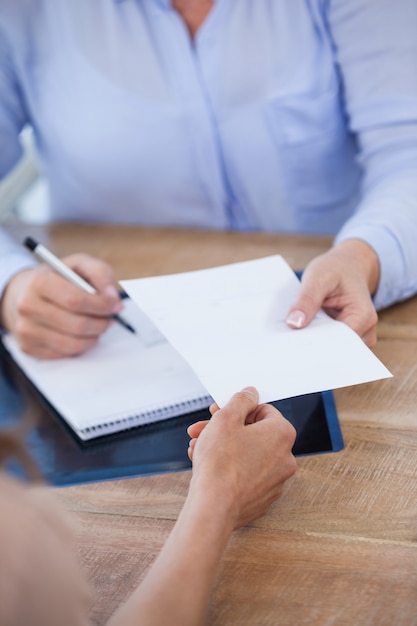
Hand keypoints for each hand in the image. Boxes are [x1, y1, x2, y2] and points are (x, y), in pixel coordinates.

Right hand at [0, 253, 122, 358]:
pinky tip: (82, 334)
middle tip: (110, 318)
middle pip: (77, 325)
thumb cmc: (58, 278)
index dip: (102, 305)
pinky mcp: (28, 347)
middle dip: (101, 323)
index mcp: (39, 282)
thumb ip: (100, 273)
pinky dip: (80, 346)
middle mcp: (28, 306)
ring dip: (94, 337)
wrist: (25, 293)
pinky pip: (65, 354)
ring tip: (99, 326)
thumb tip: (112, 296)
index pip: (76, 301)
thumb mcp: (79, 264)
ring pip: (73, 344)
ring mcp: (26, 329)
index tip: (116, 305)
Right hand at [187, 387, 296, 529]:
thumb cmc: (220, 462)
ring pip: (247, 455)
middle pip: (253, 434)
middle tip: (203, 430)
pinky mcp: (263, 499)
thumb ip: (241, 400)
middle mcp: (286, 458)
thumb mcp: (226, 418)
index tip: (218, 414)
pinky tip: (207, 468)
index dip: (237, 410)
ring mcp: (275, 481)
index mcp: (282, 434)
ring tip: (198, 449)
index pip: (262, 410)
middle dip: (225, 430)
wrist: (213, 508)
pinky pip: (246, 476)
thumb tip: (251, 393)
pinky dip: (229, 469)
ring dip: (223, 448)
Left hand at [286, 239, 379, 346]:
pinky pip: (328, 345)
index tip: (292, 344)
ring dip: (312, 342)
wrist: (347, 266)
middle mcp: (365, 332)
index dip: (315, 343)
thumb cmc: (336, 269)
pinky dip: (314, 339)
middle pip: (335, 349)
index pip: (338, 342)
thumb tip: (294, 324)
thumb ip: (307, 300)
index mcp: (363, 316)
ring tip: (294, 334)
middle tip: (287, 340)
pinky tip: (301, 333)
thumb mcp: (318, 277)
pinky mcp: (346, 339)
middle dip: (312, 345)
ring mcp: (357, 338)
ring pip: (330, 350)